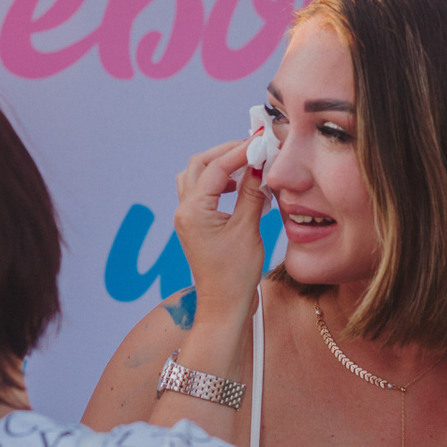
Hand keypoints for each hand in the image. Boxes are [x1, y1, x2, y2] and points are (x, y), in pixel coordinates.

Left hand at [173, 138, 267, 322]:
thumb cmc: (235, 275)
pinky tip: (240, 187)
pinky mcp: (195, 225)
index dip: (240, 151)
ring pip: (197, 176)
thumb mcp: (248, 230)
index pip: (217, 168)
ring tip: (247, 164)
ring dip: (220, 165)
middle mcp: (185, 210)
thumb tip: (259, 166)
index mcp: (193, 210)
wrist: (224, 305)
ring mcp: (188, 218)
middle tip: (253, 147)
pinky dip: (219, 182)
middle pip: (200, 164)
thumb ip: (251, 194)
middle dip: (226, 152)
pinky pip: (202, 192)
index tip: (262, 141)